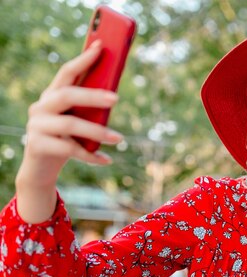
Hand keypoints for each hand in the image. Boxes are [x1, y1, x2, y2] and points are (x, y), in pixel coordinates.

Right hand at [21, 40, 122, 181]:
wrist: (41, 168)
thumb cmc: (65, 140)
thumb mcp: (78, 122)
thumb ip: (89, 109)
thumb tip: (114, 97)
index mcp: (52, 96)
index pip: (66, 72)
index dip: (83, 59)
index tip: (100, 47)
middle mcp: (41, 107)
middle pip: (67, 95)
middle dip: (92, 95)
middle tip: (116, 98)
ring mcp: (36, 126)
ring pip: (69, 124)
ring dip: (97, 132)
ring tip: (119, 138)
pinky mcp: (37, 146)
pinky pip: (69, 149)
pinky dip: (91, 155)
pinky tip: (106, 160)